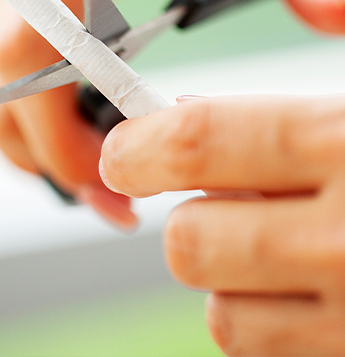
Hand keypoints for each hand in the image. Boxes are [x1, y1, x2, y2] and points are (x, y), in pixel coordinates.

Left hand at [100, 94, 344, 355]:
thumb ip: (270, 118)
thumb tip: (177, 113)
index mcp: (338, 142)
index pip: (194, 143)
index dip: (138, 147)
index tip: (122, 153)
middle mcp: (342, 237)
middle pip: (189, 239)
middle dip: (187, 216)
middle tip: (220, 198)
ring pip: (219, 310)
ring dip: (226, 274)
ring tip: (275, 242)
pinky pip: (258, 347)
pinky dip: (261, 317)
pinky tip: (298, 283)